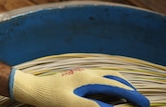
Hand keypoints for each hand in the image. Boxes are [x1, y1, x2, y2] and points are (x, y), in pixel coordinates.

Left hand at [10, 68, 148, 106]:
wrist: (32, 88)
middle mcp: (87, 73)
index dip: (132, 96)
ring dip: (120, 84)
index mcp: (88, 79)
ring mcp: (82, 74)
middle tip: (140, 101)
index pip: (116, 87)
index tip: (144, 103)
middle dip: (129, 89)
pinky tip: (108, 90)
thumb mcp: (71, 105)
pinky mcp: (76, 76)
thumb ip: (92, 106)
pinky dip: (110, 83)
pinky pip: (99, 77)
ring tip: (128, 95)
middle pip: (115, 78)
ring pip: (107, 76)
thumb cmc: (50, 97)